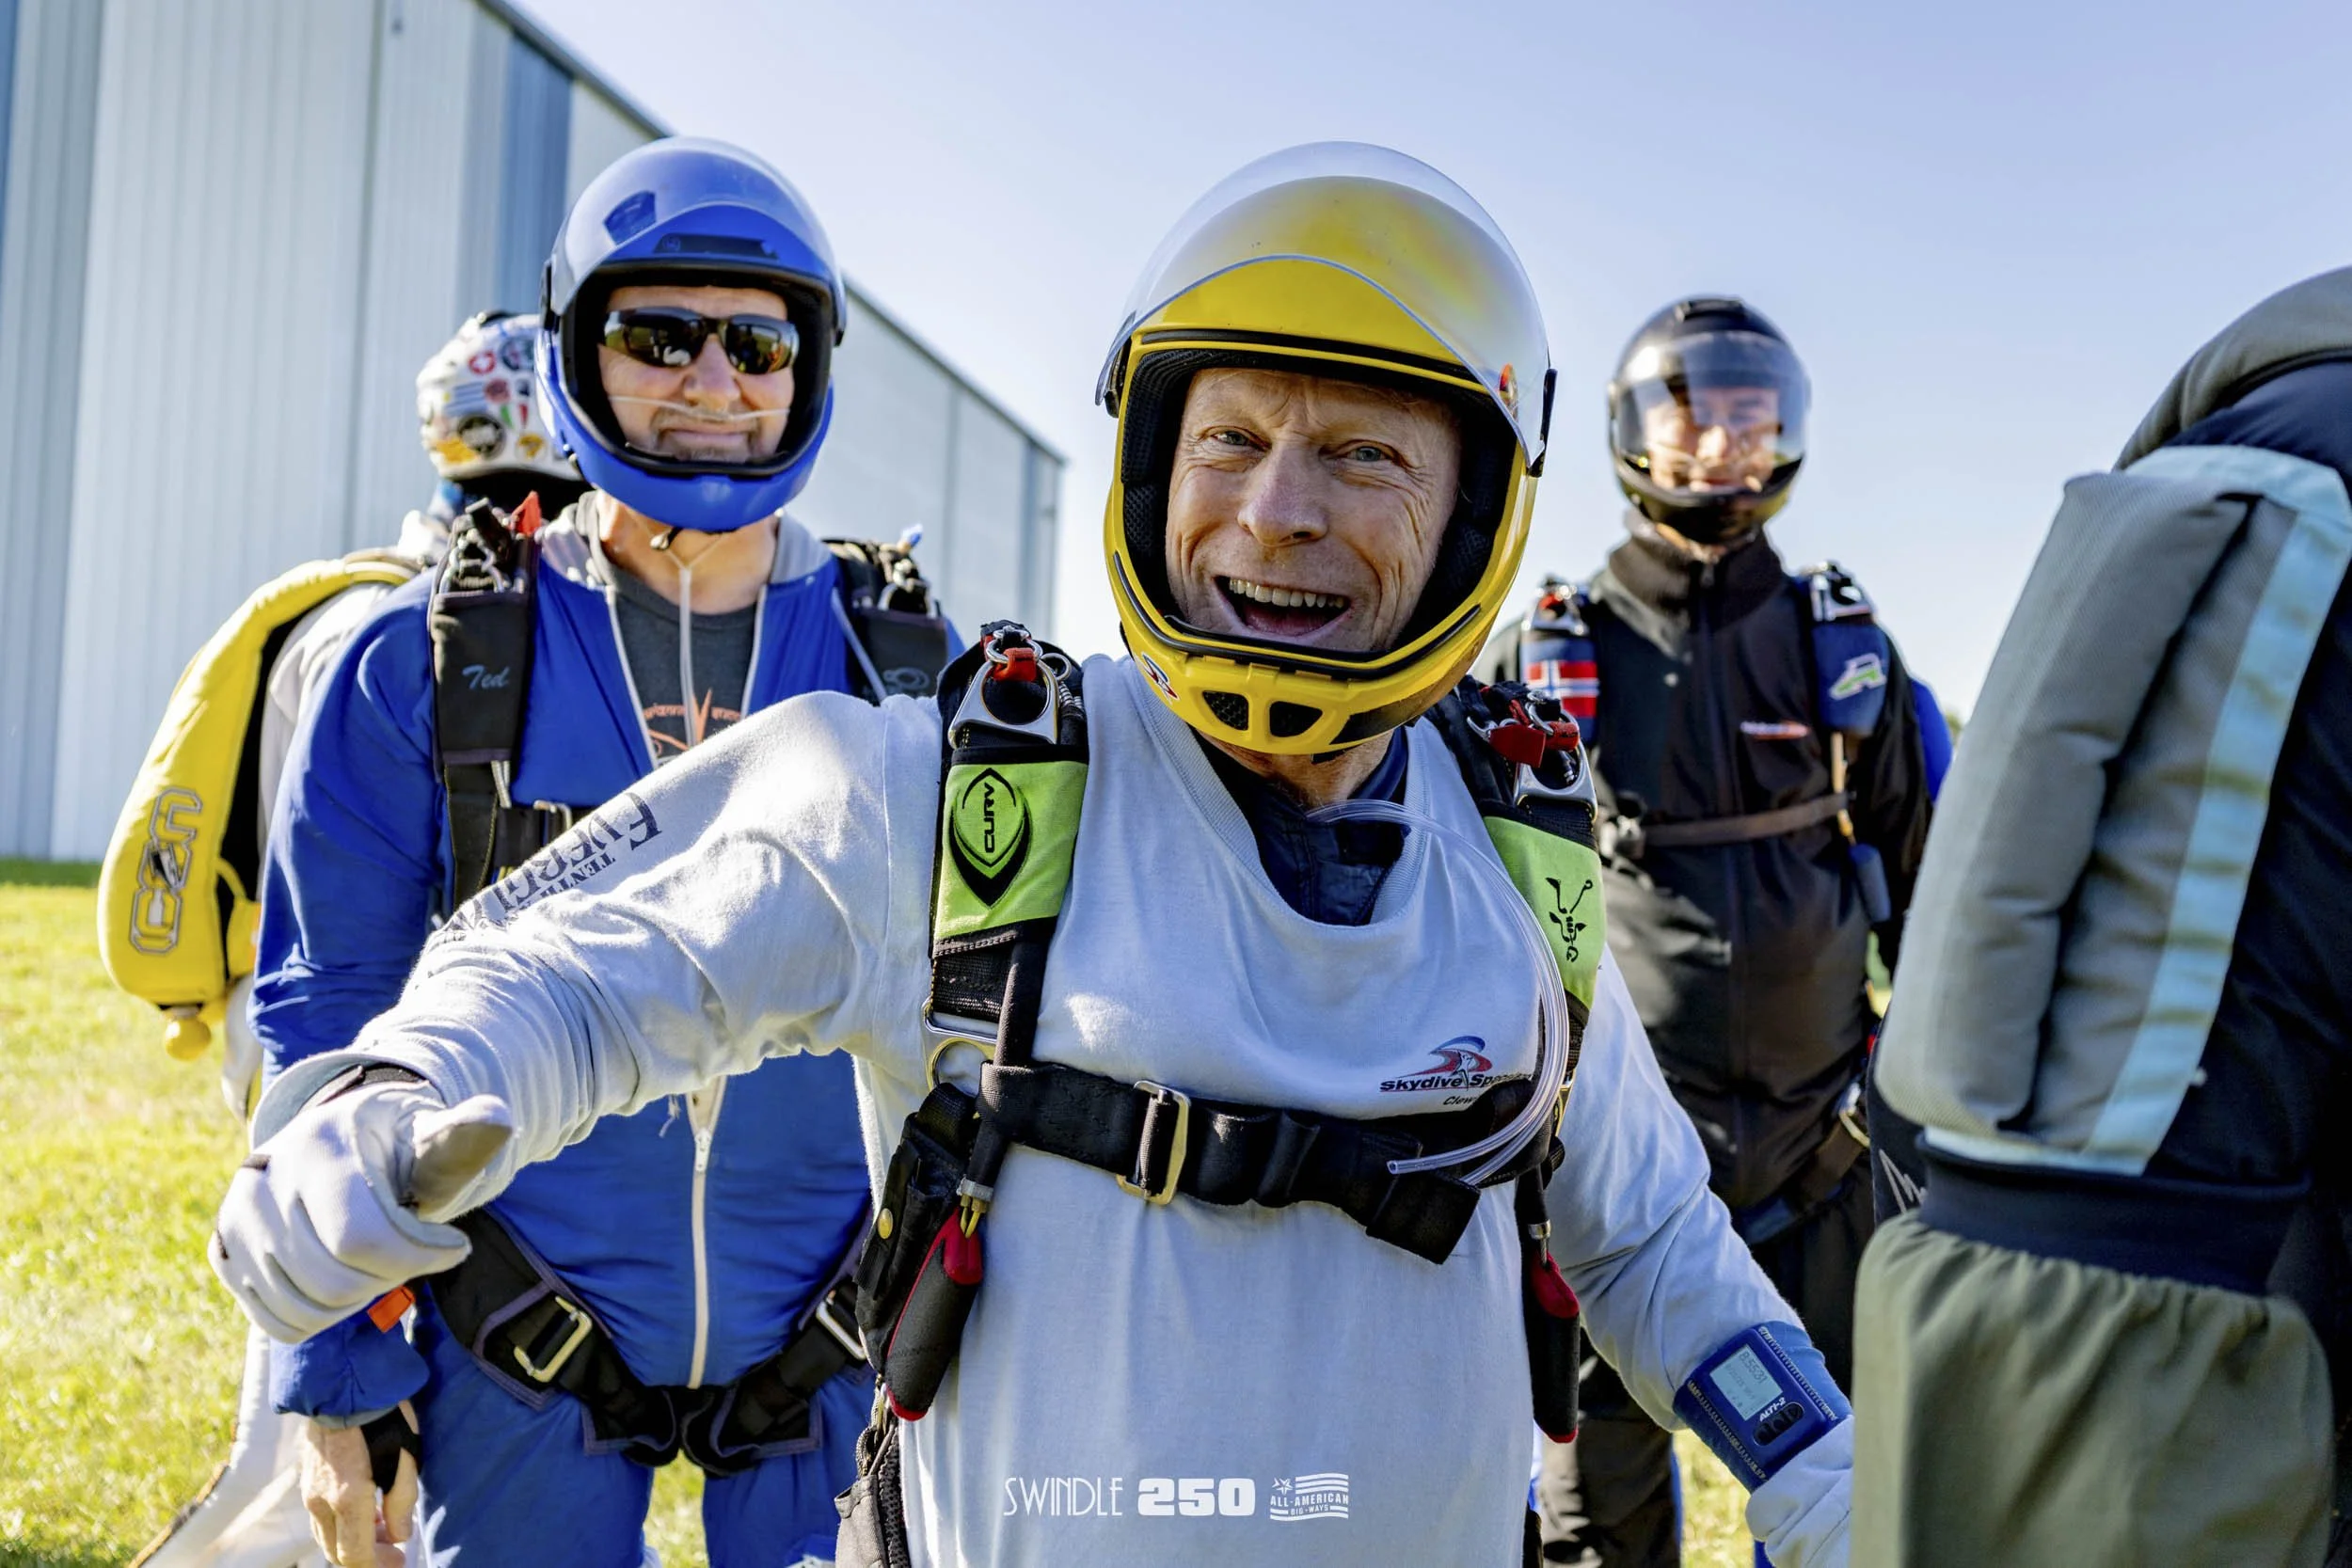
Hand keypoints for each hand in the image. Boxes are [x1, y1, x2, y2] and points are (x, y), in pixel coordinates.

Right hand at [211, 1080, 512, 1339]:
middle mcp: (261, 1182)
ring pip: (306, 1310)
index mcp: (317, 1146)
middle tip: (417, 1252)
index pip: (360, 1239)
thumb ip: (463, 1137)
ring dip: (360, 1297)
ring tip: (382, 1259)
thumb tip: (499, 1116)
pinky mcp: (225, 1255)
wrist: (340, 1140)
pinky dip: (324, 1315)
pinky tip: (350, 1276)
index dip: (420, 1257)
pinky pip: (278, 1322)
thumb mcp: (434, 1132)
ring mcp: (234, 1222)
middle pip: (334, 1282)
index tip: (457, 1246)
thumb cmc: (398, 1143)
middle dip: (393, 1276)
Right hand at [300, 1407, 419, 1567]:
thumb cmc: (383, 1416)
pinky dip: (341, 1522)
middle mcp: (321, 1501)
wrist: (344, 1382)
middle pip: (336, 1552)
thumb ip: (402, 1502)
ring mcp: (308, 1490)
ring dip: (352, 1540)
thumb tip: (400, 1536)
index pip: (355, 1556)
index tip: (399, 1561)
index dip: (378, 1565)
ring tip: (382, 1525)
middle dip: (366, 1557)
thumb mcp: (406, 1458)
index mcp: (348, 1499)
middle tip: (393, 1547)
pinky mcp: (306, 1477)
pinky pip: (320, 1515)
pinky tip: (363, 1507)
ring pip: (325, 1535)